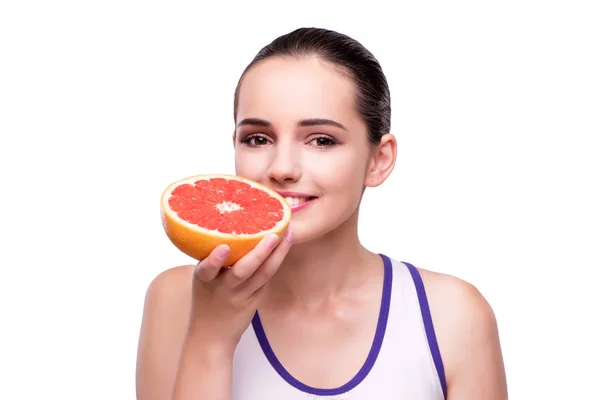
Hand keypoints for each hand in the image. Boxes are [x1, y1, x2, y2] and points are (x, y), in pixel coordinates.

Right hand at [186, 228, 292, 351]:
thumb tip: (240, 233)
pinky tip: (284, 248)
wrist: (211, 337)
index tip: (223, 248)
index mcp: (204, 279)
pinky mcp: (253, 302)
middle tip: (273, 235)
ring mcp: (240, 296)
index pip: (207, 269)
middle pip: (243, 271)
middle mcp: (223, 288)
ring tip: (287, 237)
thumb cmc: (207, 300)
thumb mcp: (204, 280)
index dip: (215, 260)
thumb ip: (217, 262)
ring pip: (262, 275)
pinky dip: (274, 263)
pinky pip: (265, 280)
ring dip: (276, 255)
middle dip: (259, 253)